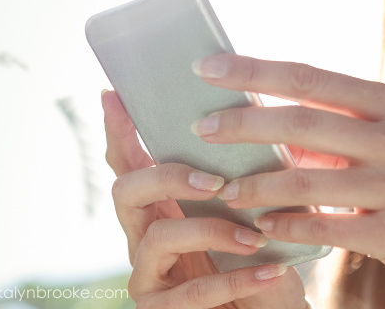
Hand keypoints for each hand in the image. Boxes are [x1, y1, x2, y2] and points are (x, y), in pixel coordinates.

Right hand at [102, 90, 307, 308]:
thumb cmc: (261, 255)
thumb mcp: (252, 209)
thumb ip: (240, 175)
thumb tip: (251, 117)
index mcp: (162, 206)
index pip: (130, 164)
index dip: (118, 131)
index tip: (112, 95)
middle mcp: (144, 236)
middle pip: (126, 191)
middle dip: (168, 177)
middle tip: (215, 182)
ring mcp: (148, 275)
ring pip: (159, 237)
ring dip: (212, 231)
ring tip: (255, 237)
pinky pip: (195, 292)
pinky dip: (237, 279)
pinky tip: (271, 271)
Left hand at [191, 54, 384, 296]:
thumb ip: (331, 123)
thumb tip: (259, 116)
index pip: (311, 79)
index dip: (255, 71)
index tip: (209, 68)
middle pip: (303, 122)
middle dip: (244, 124)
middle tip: (202, 128)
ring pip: (307, 181)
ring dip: (257, 186)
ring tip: (225, 189)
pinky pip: (325, 228)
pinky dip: (286, 225)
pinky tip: (263, 225)